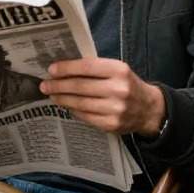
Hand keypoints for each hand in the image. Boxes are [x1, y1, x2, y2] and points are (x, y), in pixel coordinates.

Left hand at [40, 57, 165, 135]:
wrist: (149, 110)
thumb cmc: (125, 84)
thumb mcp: (115, 69)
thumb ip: (93, 67)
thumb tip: (61, 68)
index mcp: (119, 70)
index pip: (87, 67)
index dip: (66, 68)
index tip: (51, 69)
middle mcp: (119, 90)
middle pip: (80, 86)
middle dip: (58, 85)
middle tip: (44, 85)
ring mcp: (116, 109)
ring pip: (80, 103)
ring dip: (62, 98)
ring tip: (51, 94)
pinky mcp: (112, 125)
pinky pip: (85, 116)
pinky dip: (73, 109)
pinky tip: (66, 104)